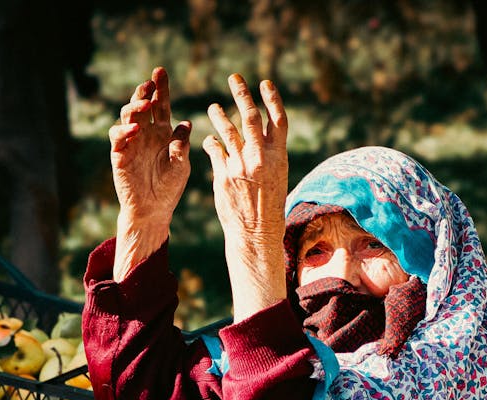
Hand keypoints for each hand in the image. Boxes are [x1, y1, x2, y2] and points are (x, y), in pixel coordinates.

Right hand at [110, 66, 191, 279]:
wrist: (153, 209)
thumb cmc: (169, 188)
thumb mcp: (181, 166)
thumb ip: (181, 146)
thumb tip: (185, 123)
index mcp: (162, 132)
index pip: (161, 105)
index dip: (160, 88)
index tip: (161, 71)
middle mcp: (145, 133)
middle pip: (142, 104)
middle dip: (144, 91)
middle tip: (150, 83)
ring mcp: (131, 142)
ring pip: (127, 115)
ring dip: (134, 107)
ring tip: (145, 106)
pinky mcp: (119, 153)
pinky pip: (117, 136)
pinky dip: (123, 130)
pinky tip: (134, 130)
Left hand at [202, 74, 289, 320]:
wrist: (256, 233)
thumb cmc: (270, 205)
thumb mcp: (277, 176)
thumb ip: (268, 153)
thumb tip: (262, 131)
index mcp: (278, 156)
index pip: (277, 119)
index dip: (271, 99)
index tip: (264, 83)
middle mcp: (259, 157)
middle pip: (250, 117)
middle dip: (242, 94)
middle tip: (234, 78)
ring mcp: (240, 165)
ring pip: (227, 130)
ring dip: (219, 115)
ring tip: (212, 106)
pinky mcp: (222, 175)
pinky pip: (214, 150)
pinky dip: (211, 142)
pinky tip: (208, 139)